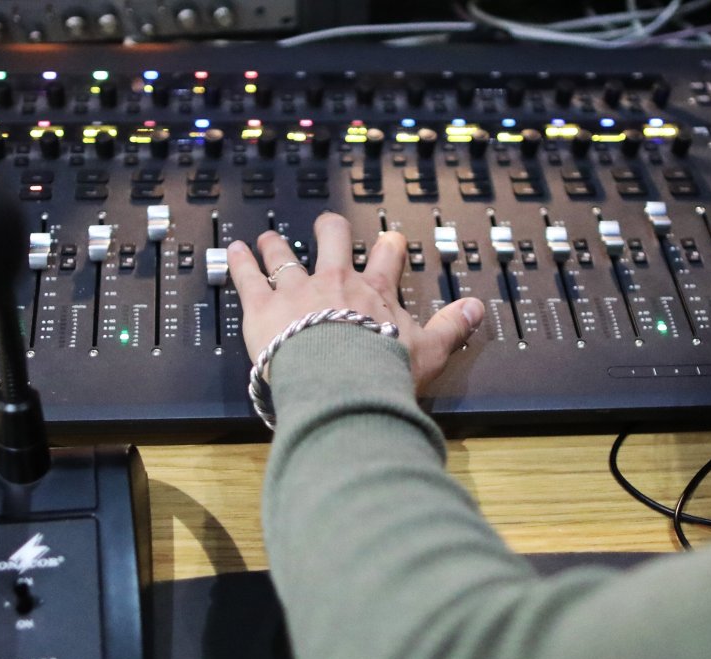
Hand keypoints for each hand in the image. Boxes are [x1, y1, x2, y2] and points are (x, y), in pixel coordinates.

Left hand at [226, 212, 483, 391]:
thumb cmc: (382, 369)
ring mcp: (297, 290)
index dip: (389, 247)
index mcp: (374, 292)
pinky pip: (248, 276)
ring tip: (268, 237)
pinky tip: (234, 251)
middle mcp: (335, 281)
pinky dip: (240, 262)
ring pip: (285, 255)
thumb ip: (451, 327)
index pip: (387, 260)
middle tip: (327, 225)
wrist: (342, 381)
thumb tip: (475, 310)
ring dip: (275, 245)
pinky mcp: (263, 306)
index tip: (390, 240)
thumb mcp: (429, 350)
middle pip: (333, 240)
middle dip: (330, 229)